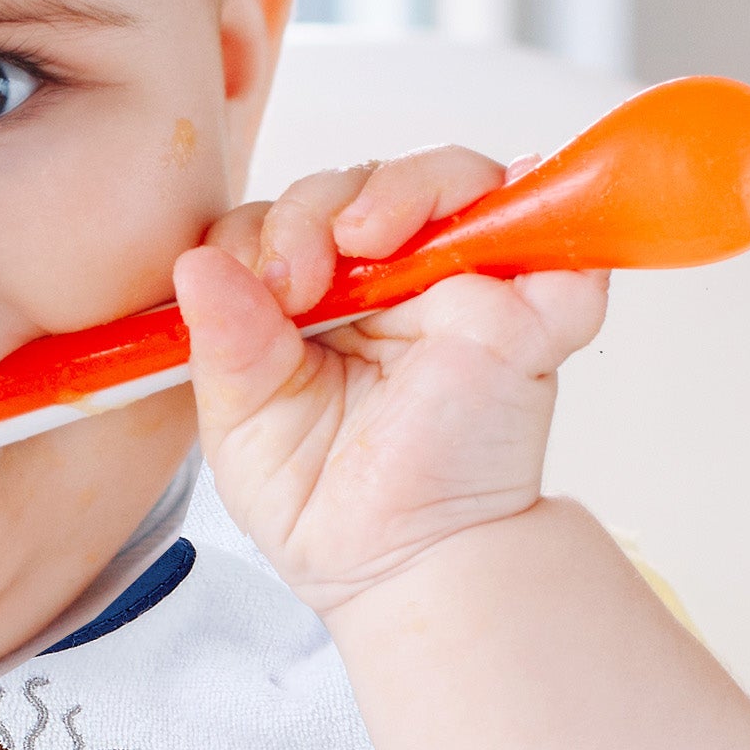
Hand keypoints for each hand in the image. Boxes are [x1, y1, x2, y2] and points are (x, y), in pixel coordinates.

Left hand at [175, 147, 606, 614]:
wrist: (409, 568)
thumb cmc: (324, 508)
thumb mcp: (245, 431)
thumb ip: (224, 349)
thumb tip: (195, 265)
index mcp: (310, 299)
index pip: (280, 220)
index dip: (263, 234)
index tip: (263, 287)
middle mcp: (386, 281)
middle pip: (358, 185)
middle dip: (316, 208)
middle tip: (301, 279)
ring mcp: (463, 289)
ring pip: (449, 180)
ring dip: (403, 187)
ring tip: (368, 236)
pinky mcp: (533, 316)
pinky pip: (553, 242)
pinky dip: (539, 209)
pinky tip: (491, 222)